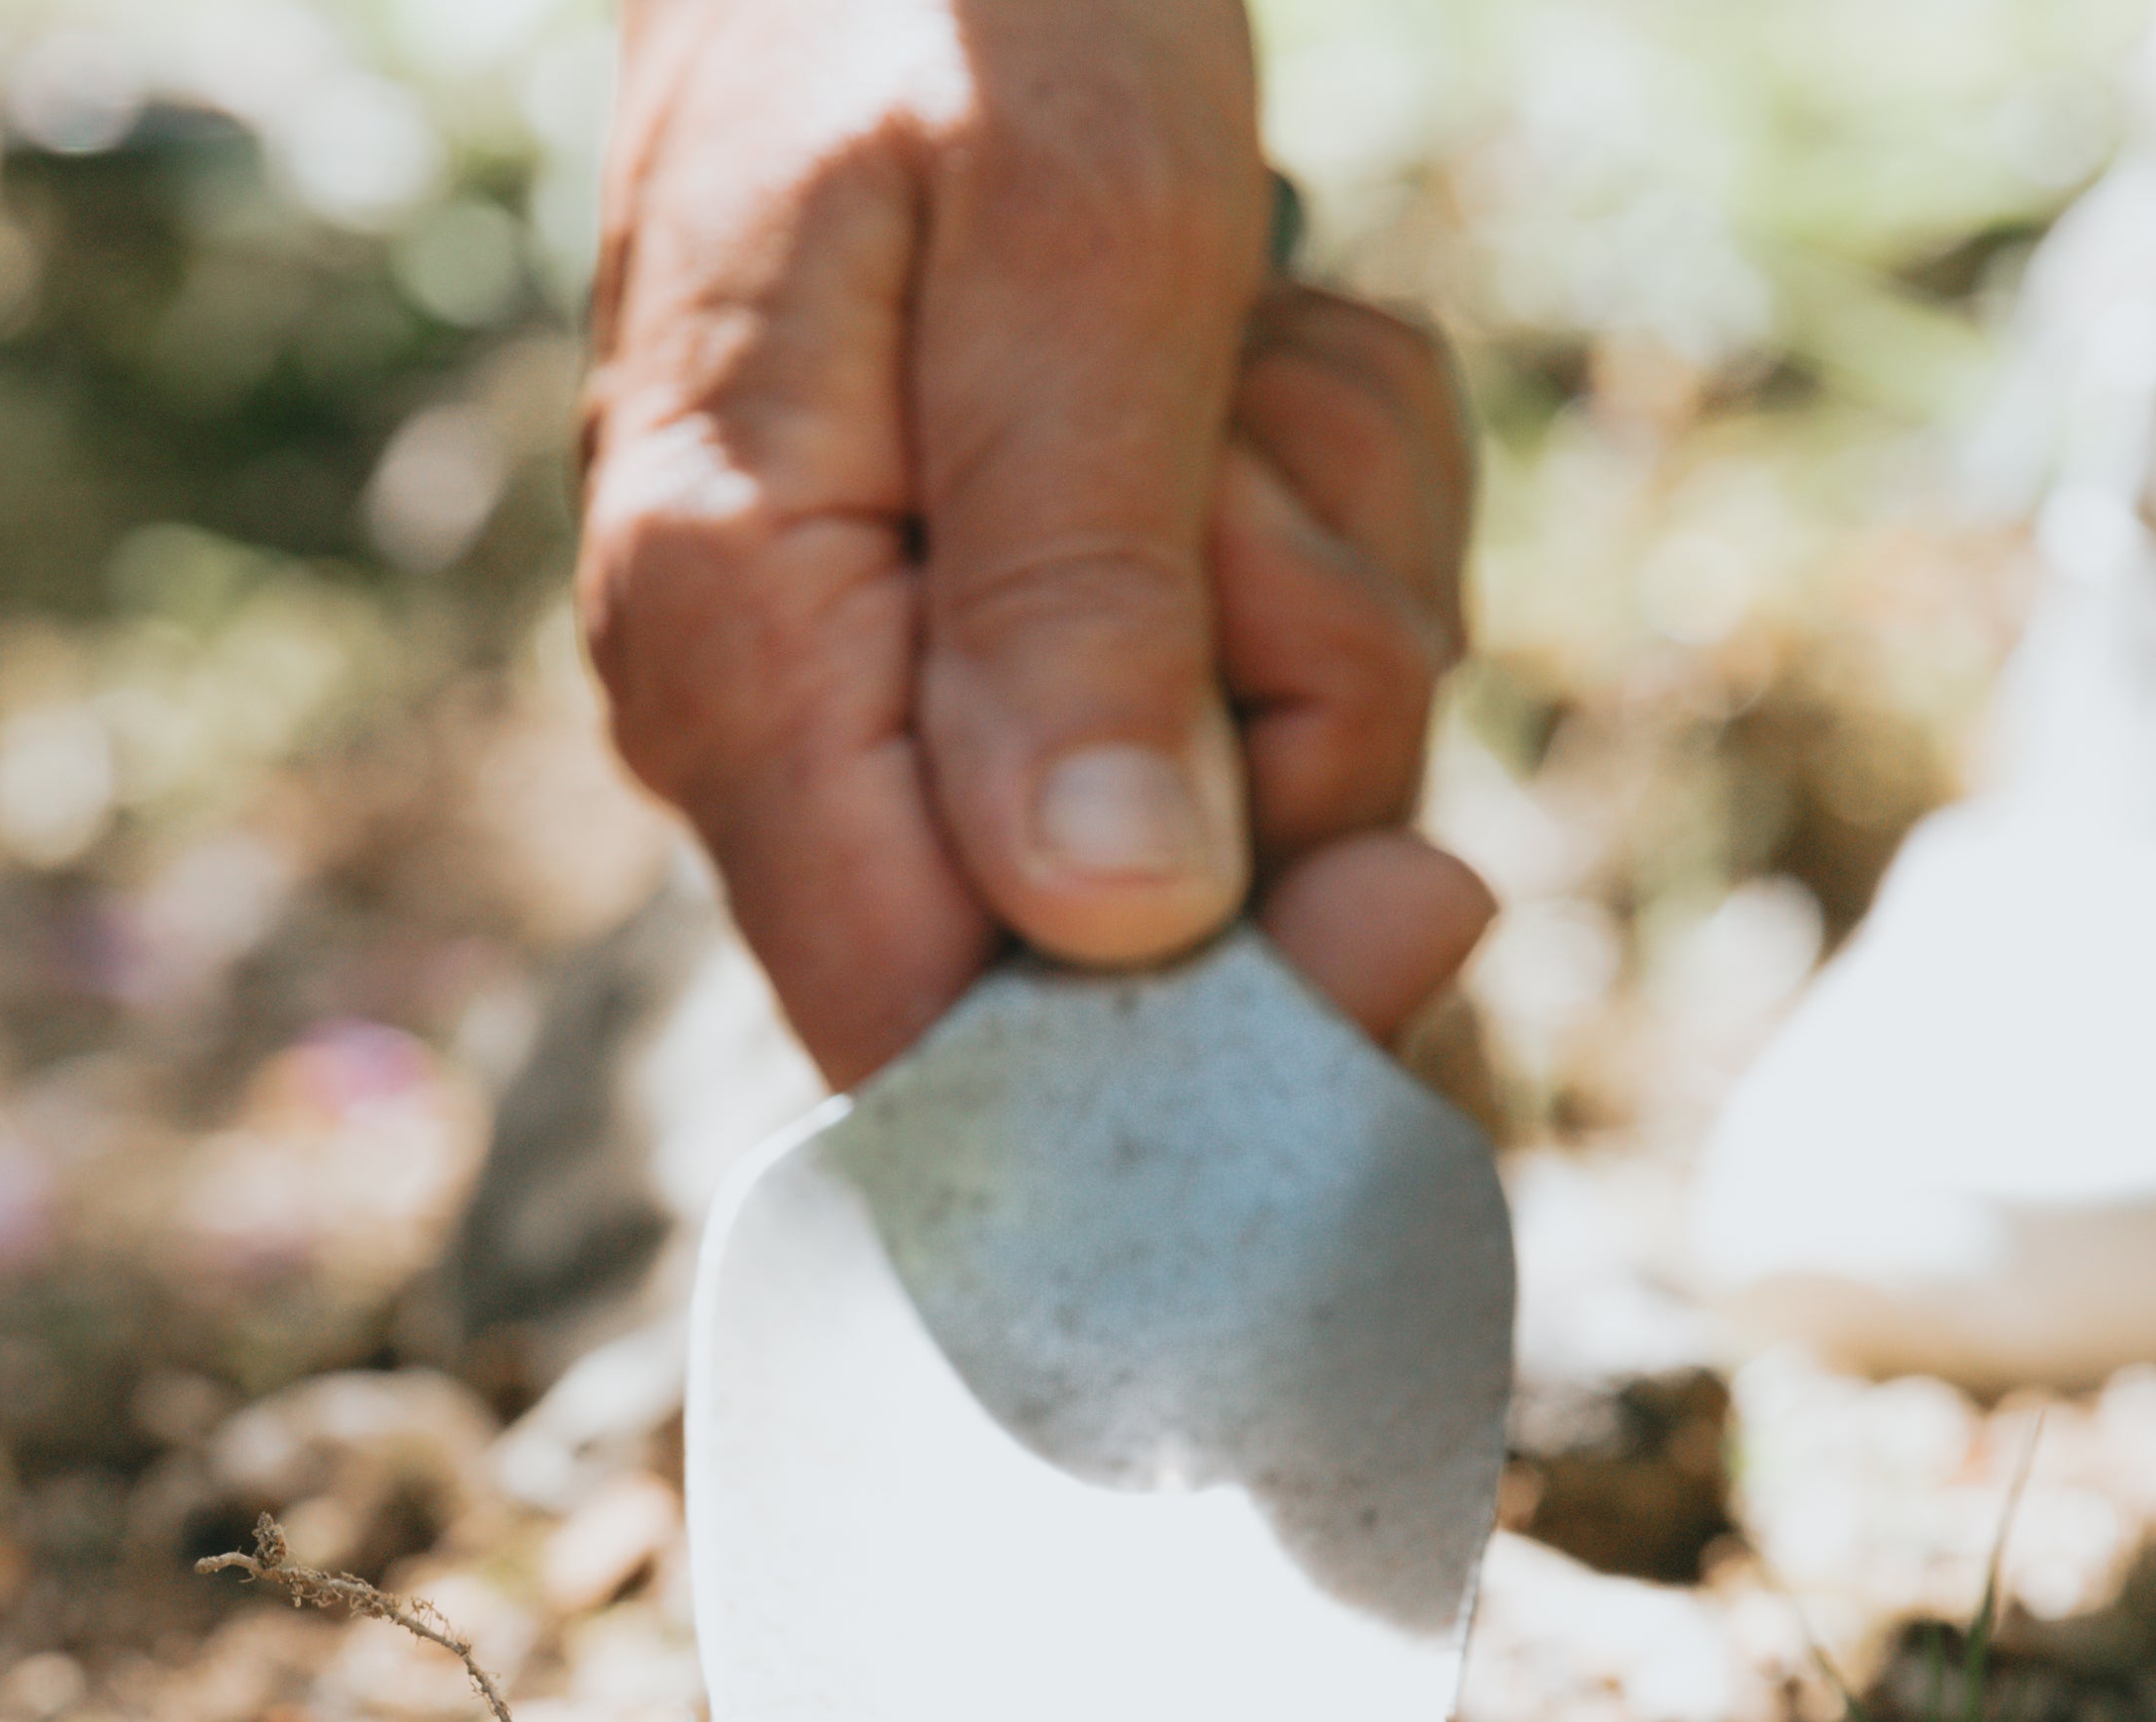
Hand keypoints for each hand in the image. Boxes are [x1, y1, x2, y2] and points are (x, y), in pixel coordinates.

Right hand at [582, 0, 1491, 1084]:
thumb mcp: (1068, 248)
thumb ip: (1079, 593)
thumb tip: (1115, 925)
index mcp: (747, 655)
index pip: (944, 1039)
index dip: (1200, 1036)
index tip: (1408, 896)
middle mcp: (800, 726)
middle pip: (1141, 946)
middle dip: (1301, 719)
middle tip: (1260, 449)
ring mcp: (916, 682)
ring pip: (1244, 798)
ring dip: (1330, 568)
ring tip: (1243, 346)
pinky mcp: (1028, 626)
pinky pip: (1263, 674)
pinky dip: (1326, 517)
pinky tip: (1253, 355)